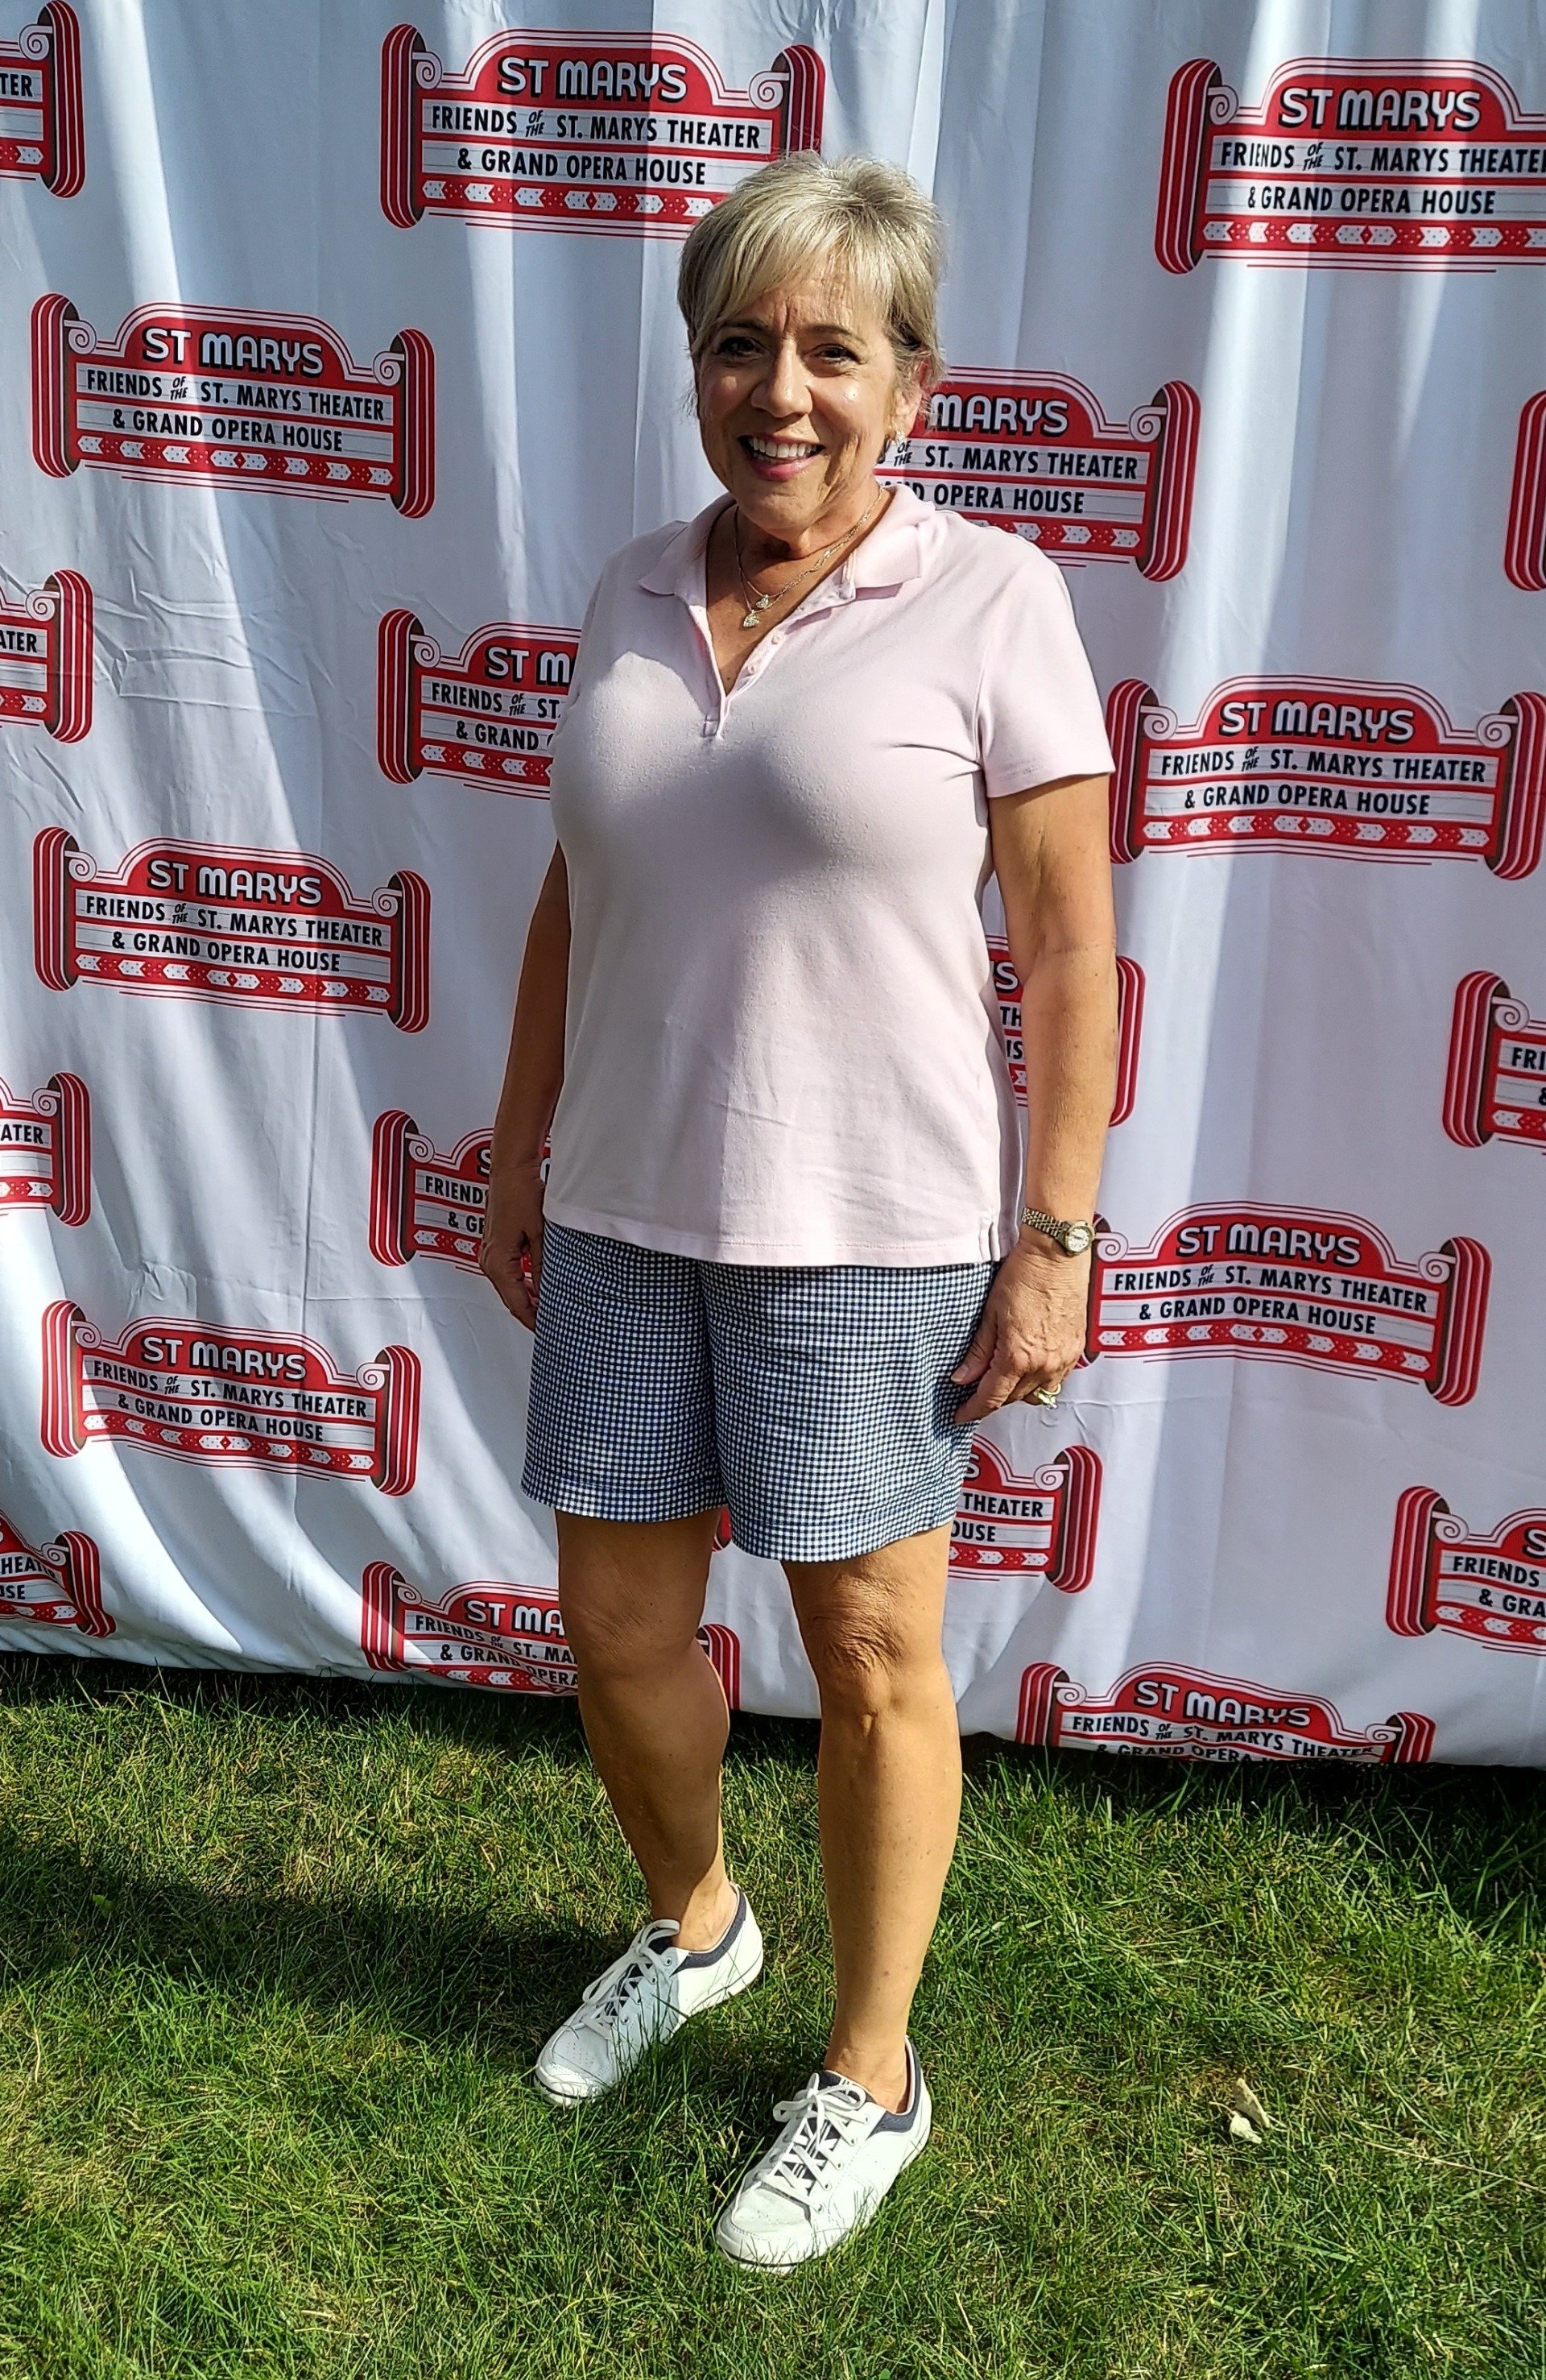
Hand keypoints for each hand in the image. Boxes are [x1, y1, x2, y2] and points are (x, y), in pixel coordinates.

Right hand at [478, 1154, 545, 1329]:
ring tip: (551, 1306)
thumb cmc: (521, 1193)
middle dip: (532, 1311)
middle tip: (554, 1322)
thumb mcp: (540, 1235)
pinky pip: (510, 1272)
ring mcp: (490, 1252)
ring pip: (511, 1286)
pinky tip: (540, 1284)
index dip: (533, 1319)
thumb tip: (550, 1291)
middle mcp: (489, 1260)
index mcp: (497, 1262)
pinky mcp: (496, 1244)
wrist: (511, 1169)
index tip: (548, 1330)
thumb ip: (544, 1266)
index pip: (516, 1303)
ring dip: (529, 1296)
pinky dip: (524, 1281)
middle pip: (512, 1298)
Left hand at [950, 1239, 1089, 1423]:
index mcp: (1018, 1357)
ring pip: (1037, 1393)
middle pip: (1013, 1399)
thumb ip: (978, 1351)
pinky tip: (1028, 1366)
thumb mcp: (990, 1313)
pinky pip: (1057, 1379)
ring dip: (1018, 1392)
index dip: (972, 1410)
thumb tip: (962, 1378)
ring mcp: (1064, 1359)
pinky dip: (1040, 1380)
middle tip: (975, 1392)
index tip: (960, 1415)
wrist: (1058, 1254)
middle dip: (993, 1400)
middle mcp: (1045, 1364)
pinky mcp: (1076, 1349)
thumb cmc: (1025, 1275)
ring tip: (1002, 1379)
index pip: (991, 1398)